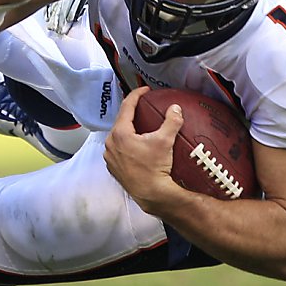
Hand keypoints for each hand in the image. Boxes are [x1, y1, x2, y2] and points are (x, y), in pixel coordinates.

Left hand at [104, 87, 185, 213]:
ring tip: (141, 128)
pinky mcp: (113, 168)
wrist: (151, 194)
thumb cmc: (155, 168)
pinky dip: (126, 145)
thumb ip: (171, 121)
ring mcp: (110, 157)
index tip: (145, 91)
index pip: (126, 106)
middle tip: (144, 109)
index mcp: (120, 133)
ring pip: (118, 137)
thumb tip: (175, 108)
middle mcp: (110, 144)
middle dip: (132, 114)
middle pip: (121, 122)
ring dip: (128, 130)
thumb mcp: (165, 141)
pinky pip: (118, 150)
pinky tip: (137, 147)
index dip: (136, 95)